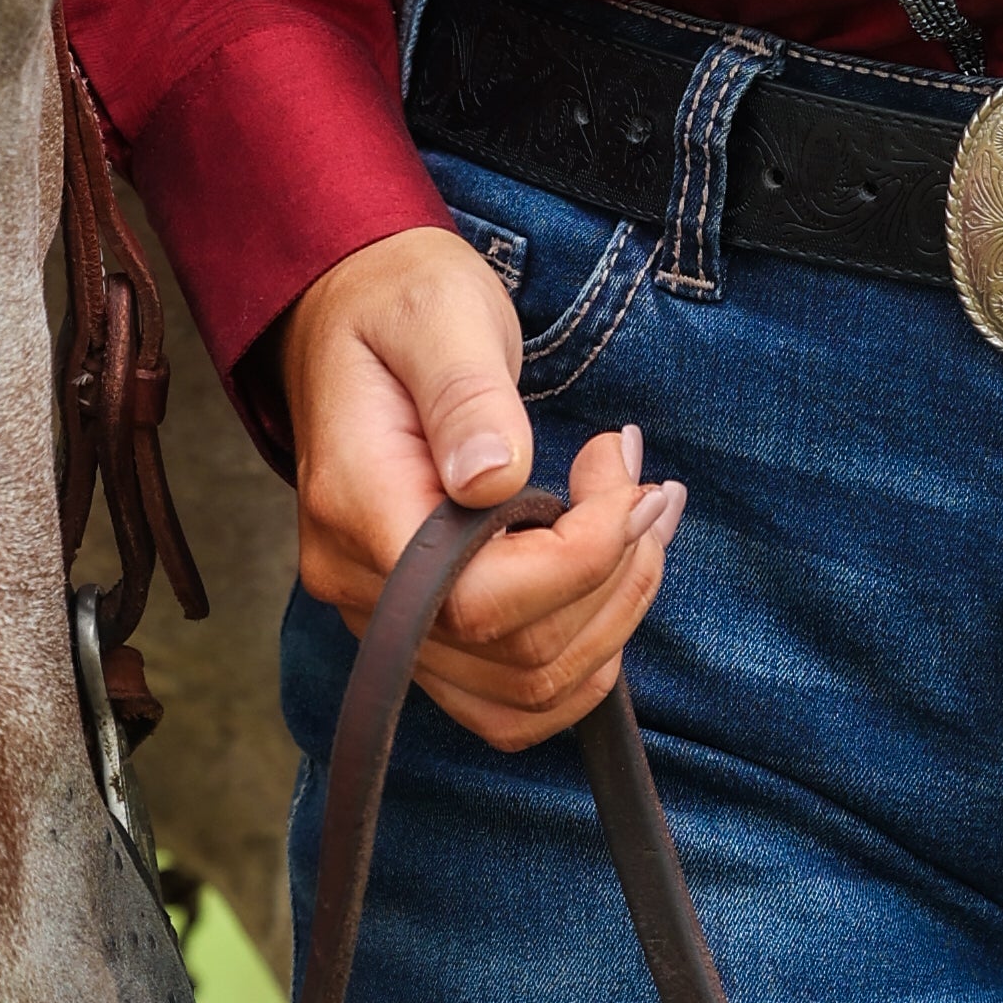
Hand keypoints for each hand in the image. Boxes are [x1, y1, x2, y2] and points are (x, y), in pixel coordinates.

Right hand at [279, 223, 683, 754]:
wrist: (358, 317)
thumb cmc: (402, 305)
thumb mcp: (441, 314)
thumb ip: (466, 394)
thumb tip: (494, 477)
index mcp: (357, 506)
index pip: (477, 597)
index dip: (577, 558)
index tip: (619, 470)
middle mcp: (358, 585)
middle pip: (517, 655)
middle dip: (614, 573)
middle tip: (646, 482)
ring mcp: (385, 618)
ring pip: (526, 691)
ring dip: (614, 614)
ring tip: (645, 516)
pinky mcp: (422, 628)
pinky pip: (510, 698)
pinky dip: (582, 654)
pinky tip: (616, 577)